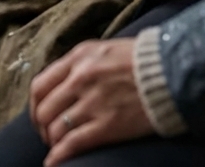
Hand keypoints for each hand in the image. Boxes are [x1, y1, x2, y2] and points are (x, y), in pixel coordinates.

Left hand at [29, 39, 152, 165]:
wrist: (169, 71)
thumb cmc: (138, 60)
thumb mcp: (101, 50)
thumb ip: (79, 64)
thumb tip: (61, 83)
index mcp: (76, 58)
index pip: (40, 85)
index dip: (35, 106)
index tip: (38, 116)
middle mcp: (79, 79)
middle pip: (44, 109)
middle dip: (42, 127)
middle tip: (47, 136)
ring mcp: (92, 102)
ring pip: (56, 128)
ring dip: (52, 142)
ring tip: (57, 148)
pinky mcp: (108, 125)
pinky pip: (73, 144)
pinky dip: (60, 156)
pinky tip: (54, 163)